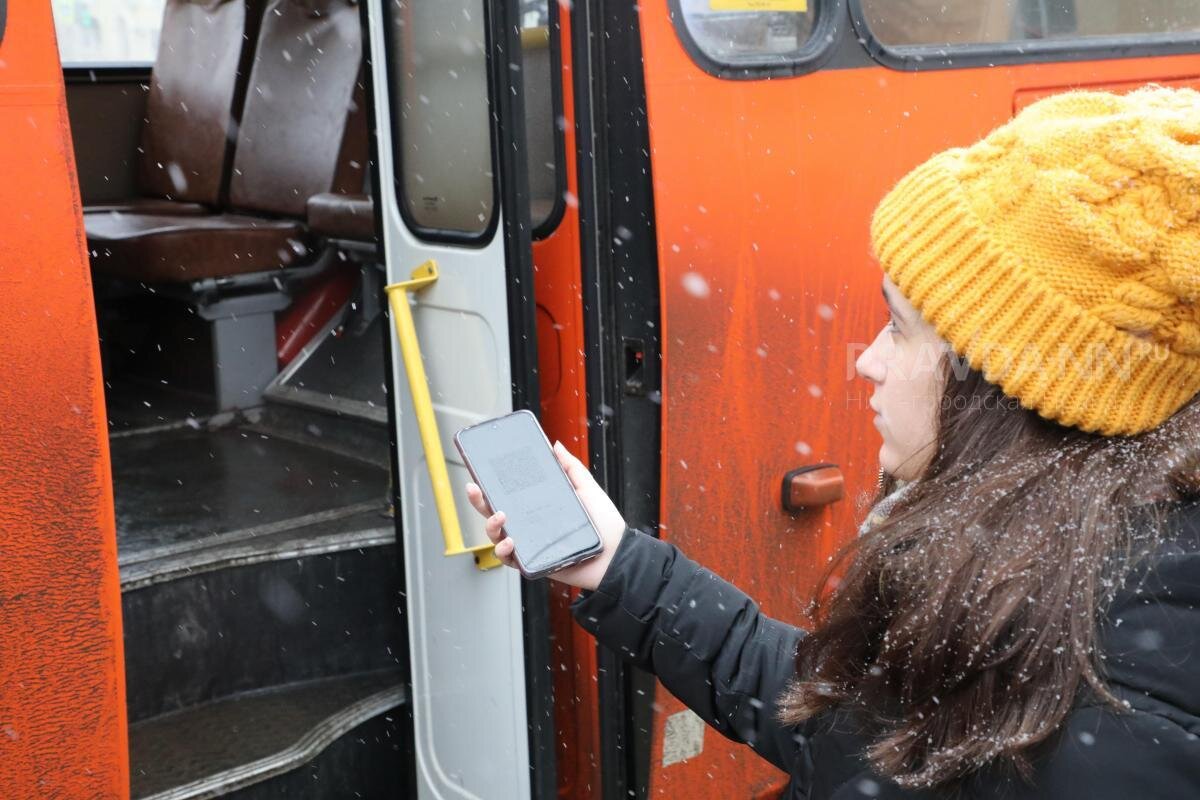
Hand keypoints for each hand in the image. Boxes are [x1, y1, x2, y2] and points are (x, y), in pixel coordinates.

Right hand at [464, 440, 625, 590]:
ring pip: (496, 536)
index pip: (507, 495)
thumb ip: (570, 467)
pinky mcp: (532, 563)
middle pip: (493, 513)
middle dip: (478, 501)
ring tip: (500, 516)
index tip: (479, 473)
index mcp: (537, 506)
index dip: (490, 486)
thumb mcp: (587, 488)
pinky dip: (504, 551)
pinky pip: (509, 560)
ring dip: (490, 525)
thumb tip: (555, 445)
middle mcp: (529, 525)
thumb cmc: (604, 524)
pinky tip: (510, 541)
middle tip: (475, 489)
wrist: (615, 554)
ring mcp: (529, 544)